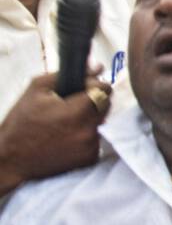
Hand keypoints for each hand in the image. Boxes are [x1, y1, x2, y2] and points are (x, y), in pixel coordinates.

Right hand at [0, 72, 108, 193]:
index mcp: (76, 111)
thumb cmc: (21, 121)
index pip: (104, 89)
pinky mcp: (90, 158)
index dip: (94, 85)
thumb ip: (68, 75)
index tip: (83, 87)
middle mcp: (88, 130)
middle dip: (93, 101)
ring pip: (101, 122)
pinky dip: (86, 136)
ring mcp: (90, 146)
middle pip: (106, 105)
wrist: (11, 158)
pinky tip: (67, 137)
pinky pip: (96, 139)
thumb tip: (98, 66)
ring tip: (65, 123)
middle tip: (71, 105)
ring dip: (89, 119)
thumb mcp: (36, 90)